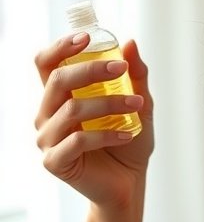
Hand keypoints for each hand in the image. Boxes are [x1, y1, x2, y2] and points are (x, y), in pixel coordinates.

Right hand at [34, 33, 153, 212]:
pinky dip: (106, 134)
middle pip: (57, 80)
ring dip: (108, 104)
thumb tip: (130, 43)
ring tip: (137, 107)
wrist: (129, 184)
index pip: (46, 63)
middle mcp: (46, 114)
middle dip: (91, 70)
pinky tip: (129, 134)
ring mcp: (47, 139)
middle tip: (121, 69)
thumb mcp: (140, 105)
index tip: (87, 37)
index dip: (60, 47)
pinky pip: (77, 141)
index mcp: (58, 96)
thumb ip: (136, 76)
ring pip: (71, 109)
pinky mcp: (54, 162)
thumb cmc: (128, 142)